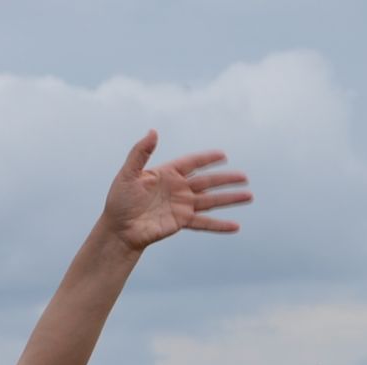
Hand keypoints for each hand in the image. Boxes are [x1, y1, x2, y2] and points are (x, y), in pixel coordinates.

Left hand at [101, 130, 251, 250]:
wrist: (118, 230)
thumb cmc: (119, 201)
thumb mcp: (127, 175)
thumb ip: (140, 153)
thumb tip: (153, 131)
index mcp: (167, 174)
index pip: (192, 163)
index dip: (207, 158)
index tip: (223, 155)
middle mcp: (178, 188)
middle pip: (208, 181)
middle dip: (227, 179)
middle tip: (245, 177)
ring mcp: (182, 205)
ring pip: (211, 200)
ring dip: (230, 198)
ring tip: (249, 195)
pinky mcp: (181, 222)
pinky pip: (204, 223)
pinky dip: (219, 225)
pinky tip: (235, 226)